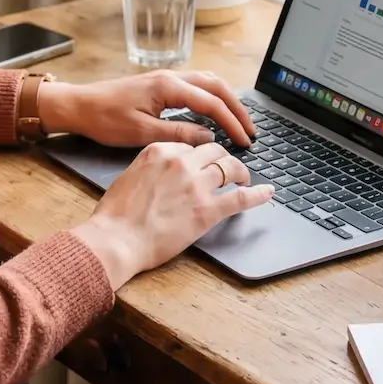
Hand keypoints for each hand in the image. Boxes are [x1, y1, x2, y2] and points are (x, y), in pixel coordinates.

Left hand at [38, 71, 255, 149]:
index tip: (245, 140)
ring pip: (207, 82)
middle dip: (236, 108)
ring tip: (238, 121)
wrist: (78, 106)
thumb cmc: (105, 119)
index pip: (211, 102)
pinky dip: (211, 97)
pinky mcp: (159, 84)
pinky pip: (195, 85)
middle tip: (251, 130)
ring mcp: (165, 78)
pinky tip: (213, 113)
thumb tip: (208, 138)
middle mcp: (170, 76)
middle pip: (216, 86)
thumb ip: (178, 135)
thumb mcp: (142, 133)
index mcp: (167, 86)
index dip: (231, 122)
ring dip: (225, 100)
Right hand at [70, 141, 271, 289]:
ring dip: (240, 172)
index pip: (189, 144)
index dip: (198, 155)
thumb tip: (163, 172)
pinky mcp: (208, 210)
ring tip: (244, 178)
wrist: (116, 239)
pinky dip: (258, 194)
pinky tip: (267, 192)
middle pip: (213, 150)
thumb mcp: (129, 176)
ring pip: (229, 167)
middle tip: (227, 167)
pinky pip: (241, 197)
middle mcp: (181, 162)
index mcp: (159, 151)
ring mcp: (197, 185)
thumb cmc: (115, 215)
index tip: (202, 162)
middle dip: (222, 157)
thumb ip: (150, 168)